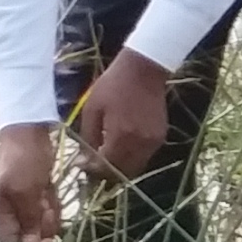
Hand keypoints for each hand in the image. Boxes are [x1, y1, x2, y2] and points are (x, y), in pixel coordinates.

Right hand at [0, 123, 62, 241]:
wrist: (29, 135)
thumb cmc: (22, 161)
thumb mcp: (24, 190)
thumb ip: (28, 218)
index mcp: (2, 216)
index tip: (46, 241)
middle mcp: (13, 215)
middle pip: (32, 239)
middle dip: (44, 226)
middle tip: (46, 207)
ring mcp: (27, 206)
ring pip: (44, 226)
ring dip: (50, 213)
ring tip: (46, 193)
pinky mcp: (39, 198)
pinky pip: (50, 212)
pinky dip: (54, 203)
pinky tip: (50, 189)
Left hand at [72, 50, 172, 177]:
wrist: (144, 69)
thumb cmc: (112, 85)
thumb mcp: (92, 108)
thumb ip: (88, 137)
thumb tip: (84, 160)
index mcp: (121, 135)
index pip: (105, 166)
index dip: (92, 170)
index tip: (81, 165)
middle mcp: (140, 143)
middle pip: (122, 171)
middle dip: (106, 173)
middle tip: (92, 165)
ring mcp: (153, 141)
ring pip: (135, 167)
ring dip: (120, 167)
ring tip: (106, 157)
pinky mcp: (160, 136)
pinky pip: (145, 156)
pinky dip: (132, 158)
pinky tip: (121, 147)